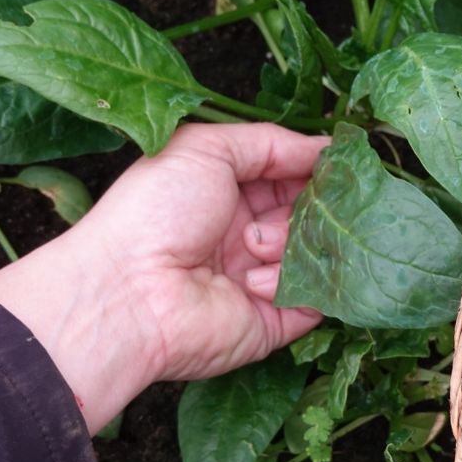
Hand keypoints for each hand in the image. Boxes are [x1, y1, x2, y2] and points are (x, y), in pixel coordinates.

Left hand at [0, 123, 328, 431]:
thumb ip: (269, 142)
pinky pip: (315, 298)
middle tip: (296, 202)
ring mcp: (264, 278)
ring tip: (249, 246)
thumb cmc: (155, 213)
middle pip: (310, 212)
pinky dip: (289, 283)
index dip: (313, 168)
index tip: (333, 164)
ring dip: (288, 241)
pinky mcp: (275, 320)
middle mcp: (248, 235)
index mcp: (228, 194)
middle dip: (308, 203)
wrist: (129, 294)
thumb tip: (325, 149)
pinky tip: (251, 283)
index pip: (291, 175)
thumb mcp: (205, 149)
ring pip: (316, 251)